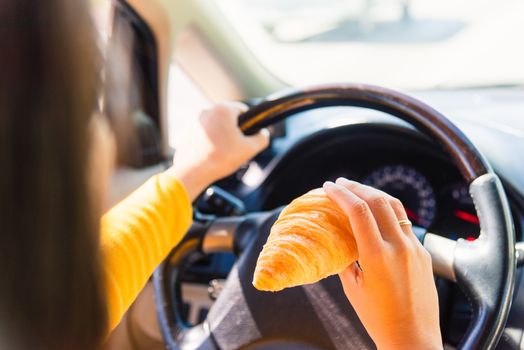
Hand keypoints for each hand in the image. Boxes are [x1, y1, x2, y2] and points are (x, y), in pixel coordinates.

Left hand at [167, 102, 268, 199]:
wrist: (194, 171)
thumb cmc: (221, 159)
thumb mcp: (250, 149)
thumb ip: (262, 138)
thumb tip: (263, 134)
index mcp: (223, 110)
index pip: (242, 109)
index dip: (248, 123)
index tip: (245, 136)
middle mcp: (206, 110)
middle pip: (227, 117)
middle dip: (232, 130)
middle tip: (233, 147)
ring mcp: (194, 120)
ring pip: (214, 124)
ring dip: (219, 134)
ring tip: (220, 151)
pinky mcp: (186, 130)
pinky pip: (202, 132)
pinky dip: (207, 140)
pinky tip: (209, 152)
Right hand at [323, 178, 441, 349]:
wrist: (413, 339)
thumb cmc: (378, 319)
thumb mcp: (353, 288)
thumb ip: (346, 259)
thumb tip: (338, 239)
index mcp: (377, 256)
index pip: (359, 211)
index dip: (341, 194)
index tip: (328, 187)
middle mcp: (399, 247)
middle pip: (378, 201)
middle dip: (357, 187)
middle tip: (340, 183)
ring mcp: (415, 248)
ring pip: (395, 207)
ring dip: (374, 194)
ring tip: (358, 190)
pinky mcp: (423, 253)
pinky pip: (405, 223)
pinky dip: (388, 211)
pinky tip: (377, 214)